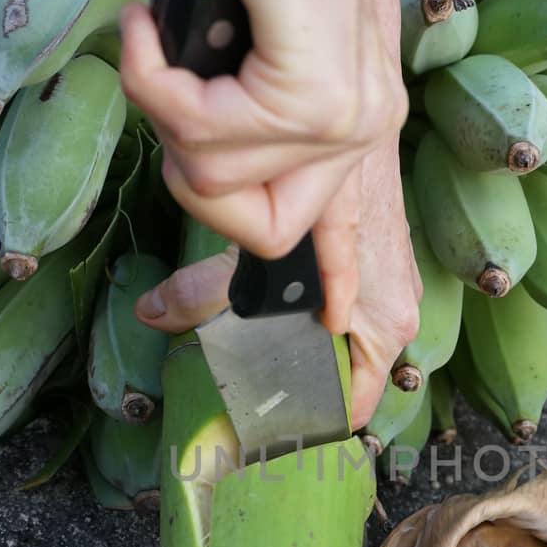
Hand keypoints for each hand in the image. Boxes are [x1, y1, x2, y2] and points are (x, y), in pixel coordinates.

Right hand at [119, 0, 407, 337]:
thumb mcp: (225, 42)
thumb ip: (221, 112)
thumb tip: (193, 152)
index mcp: (349, 119)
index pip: (341, 229)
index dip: (331, 283)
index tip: (329, 328)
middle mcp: (362, 131)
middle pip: (258, 234)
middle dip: (190, 173)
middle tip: (168, 85)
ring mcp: (345, 122)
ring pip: (212, 183)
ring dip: (163, 106)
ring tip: (168, 32)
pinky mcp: (315, 99)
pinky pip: (199, 133)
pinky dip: (155, 76)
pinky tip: (158, 21)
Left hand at [134, 131, 420, 432]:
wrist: (349, 118)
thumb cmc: (321, 187)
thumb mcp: (259, 252)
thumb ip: (205, 294)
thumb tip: (149, 314)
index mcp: (382, 330)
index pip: (350, 409)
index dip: (303, 424)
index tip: (258, 428)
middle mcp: (397, 319)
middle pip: (345, 381)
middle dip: (296, 388)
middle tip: (240, 395)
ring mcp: (395, 292)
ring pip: (345, 346)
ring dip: (304, 352)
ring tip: (250, 357)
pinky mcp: (383, 266)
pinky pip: (348, 312)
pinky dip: (313, 318)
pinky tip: (275, 313)